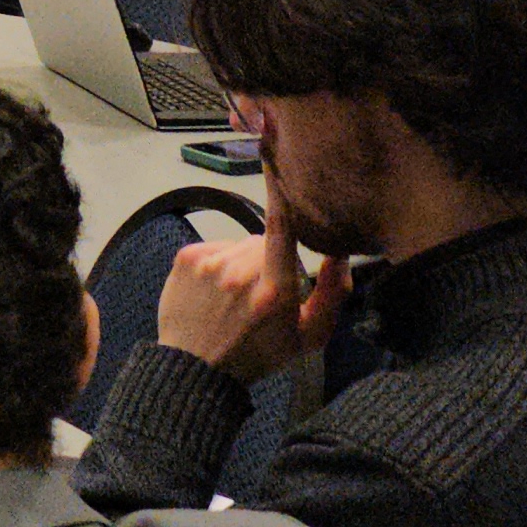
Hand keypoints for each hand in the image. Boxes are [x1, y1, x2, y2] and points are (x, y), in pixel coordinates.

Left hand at [154, 182, 347, 382]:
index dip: (281, 195)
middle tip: (264, 290)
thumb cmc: (259, 354)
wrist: (196, 369)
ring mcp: (208, 262)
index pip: (281, 230)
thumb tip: (341, 256)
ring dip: (242, 261)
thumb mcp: (308, 337)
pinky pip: (214, 247)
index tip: (276, 157)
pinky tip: (215, 290)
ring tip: (236, 295)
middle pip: (263, 241)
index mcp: (274, 289)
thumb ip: (332, 296)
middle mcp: (238, 271)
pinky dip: (218, 262)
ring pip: (238, 244)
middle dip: (269, 258)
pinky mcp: (185, 258)